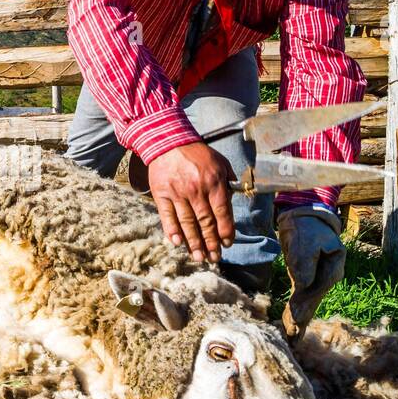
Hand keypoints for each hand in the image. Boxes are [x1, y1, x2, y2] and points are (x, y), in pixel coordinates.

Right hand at [147, 142, 235, 262]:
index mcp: (214, 183)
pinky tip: (177, 242)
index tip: (227, 243)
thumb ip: (229, 182)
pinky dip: (172, 230)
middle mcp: (196, 190)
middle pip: (205, 222)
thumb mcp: (220, 163)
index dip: (225, 231)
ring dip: (194, 242)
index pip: (222, 213)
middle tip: (215, 257)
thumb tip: (236, 199)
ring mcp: (177, 193)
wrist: (169, 141)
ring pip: (187, 223)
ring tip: (199, 257)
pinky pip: (167, 216)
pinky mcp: (161, 194)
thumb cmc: (197, 154)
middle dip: (211, 243)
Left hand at [277, 205, 344, 338]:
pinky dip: (296, 311)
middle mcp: (328, 278)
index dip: (306, 305)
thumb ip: (304, 262)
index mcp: (333, 268)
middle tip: (292, 340)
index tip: (295, 320)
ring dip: (299, 320)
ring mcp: (318, 280)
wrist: (305, 218)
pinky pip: (301, 298)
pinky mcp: (306, 281)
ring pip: (308, 303)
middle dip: (303, 320)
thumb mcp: (306, 242)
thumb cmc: (307, 228)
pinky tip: (291, 325)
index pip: (318, 290)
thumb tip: (303, 285)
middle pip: (314, 301)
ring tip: (292, 340)